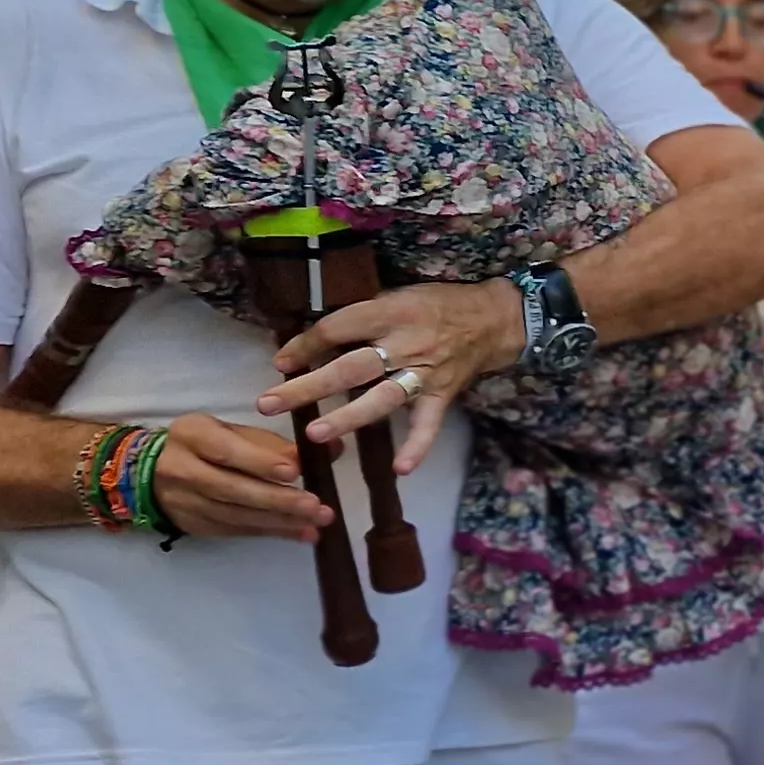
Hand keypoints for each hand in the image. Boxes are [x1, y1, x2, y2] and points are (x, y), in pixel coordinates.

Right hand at [147, 413, 330, 540]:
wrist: (152, 471)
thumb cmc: (206, 444)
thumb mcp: (232, 431)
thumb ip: (274, 443)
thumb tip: (330, 448)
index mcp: (192, 435)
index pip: (225, 451)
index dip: (260, 462)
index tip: (294, 471)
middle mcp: (183, 469)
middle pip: (233, 489)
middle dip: (278, 500)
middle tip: (316, 506)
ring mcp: (186, 502)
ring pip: (236, 515)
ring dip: (281, 521)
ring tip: (317, 521)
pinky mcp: (195, 525)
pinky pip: (237, 530)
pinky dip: (272, 532)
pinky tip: (301, 533)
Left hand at [262, 280, 526, 473]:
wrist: (494, 317)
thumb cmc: (435, 303)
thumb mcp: (397, 295)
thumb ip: (362, 316)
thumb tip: (312, 338)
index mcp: (390, 313)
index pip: (338, 329)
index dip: (305, 345)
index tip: (280, 363)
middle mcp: (406, 344)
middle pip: (351, 368)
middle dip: (308, 386)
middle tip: (269, 403)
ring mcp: (426, 373)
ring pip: (382, 398)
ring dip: (348, 417)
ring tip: (316, 434)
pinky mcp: (442, 394)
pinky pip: (429, 424)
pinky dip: (417, 446)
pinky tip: (399, 469)